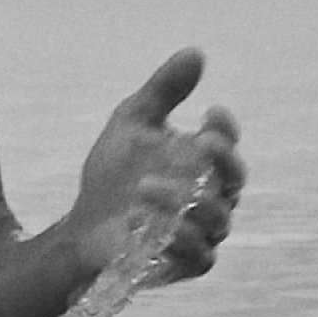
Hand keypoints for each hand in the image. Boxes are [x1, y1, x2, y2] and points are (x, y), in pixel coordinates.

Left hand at [72, 49, 245, 283]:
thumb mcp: (133, 123)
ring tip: (143, 188)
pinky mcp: (187, 263)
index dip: (225, 129)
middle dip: (223, 162)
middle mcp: (212, 196)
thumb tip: (196, 53)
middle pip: (235, 181)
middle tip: (202, 145)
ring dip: (183, 201)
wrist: (82, 225)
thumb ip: (163, 91)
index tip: (209, 111)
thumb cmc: (112, 175)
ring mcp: (203, 231)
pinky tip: (148, 223)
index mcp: (203, 162)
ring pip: (217, 218)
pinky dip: (179, 238)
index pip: (227, 143)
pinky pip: (201, 255)